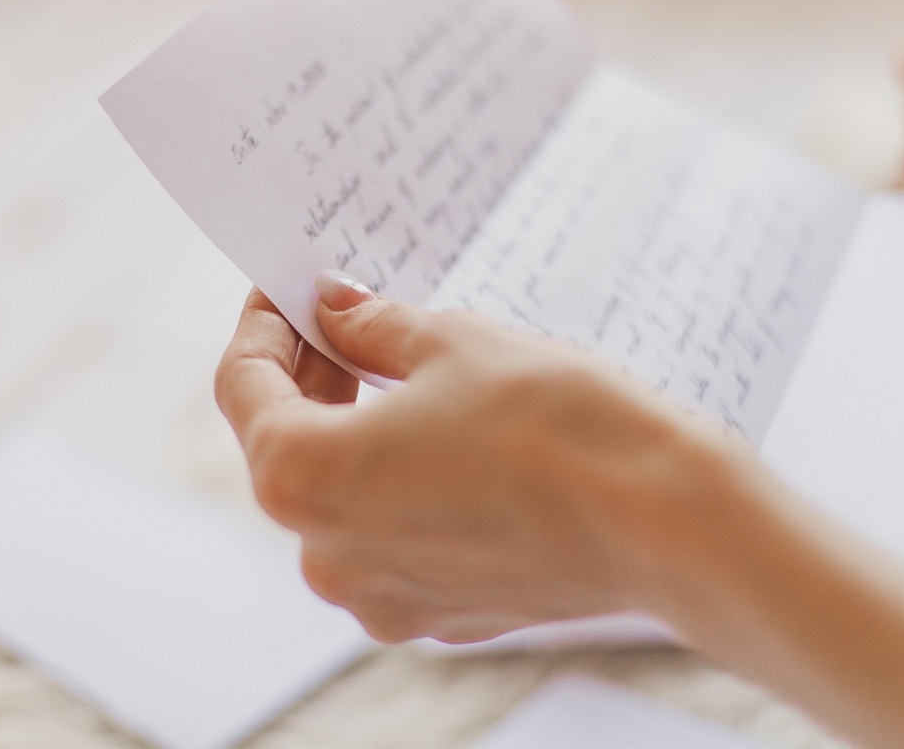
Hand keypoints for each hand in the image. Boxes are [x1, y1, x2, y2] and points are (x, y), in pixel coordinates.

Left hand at [214, 273, 760, 643]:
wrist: (661, 520)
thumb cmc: (553, 422)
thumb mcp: (448, 343)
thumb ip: (369, 328)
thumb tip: (334, 312)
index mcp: (301, 478)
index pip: (243, 386)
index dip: (263, 326)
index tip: (290, 292)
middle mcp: (325, 553)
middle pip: (286, 446)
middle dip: (310, 377)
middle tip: (348, 320)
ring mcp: (380, 594)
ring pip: (338, 497)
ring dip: (353, 432)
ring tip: (399, 373)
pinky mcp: (436, 611)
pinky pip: (390, 537)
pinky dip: (397, 484)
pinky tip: (440, 439)